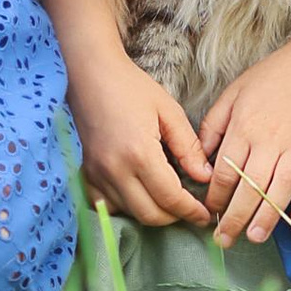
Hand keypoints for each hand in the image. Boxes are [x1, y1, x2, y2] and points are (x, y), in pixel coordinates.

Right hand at [70, 50, 213, 228]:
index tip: (205, 215)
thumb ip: (188, 147)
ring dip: (151, 212)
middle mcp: (115, 170)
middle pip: (150, 215)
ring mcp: (96, 174)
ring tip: (167, 199)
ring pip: (128, 213)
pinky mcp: (85, 173)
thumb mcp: (168, 111)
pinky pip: (105, 205)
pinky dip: (124, 207)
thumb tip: (204, 177)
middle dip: (174, 216)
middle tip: (190, 209)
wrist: (90, 74)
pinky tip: (137, 193)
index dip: (191, 211)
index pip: (170, 198)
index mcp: (140, 153)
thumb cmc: (131, 86)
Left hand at [198, 38, 290, 246]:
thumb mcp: (233, 93)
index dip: (214, 196)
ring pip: (280, 189)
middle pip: (250, 187)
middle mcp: (269, 141)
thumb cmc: (271, 76)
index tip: (208, 212)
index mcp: (244, 127)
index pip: (224, 172)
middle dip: (235, 217)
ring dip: (268, 216)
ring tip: (255, 237)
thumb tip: (200, 158)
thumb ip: (214, 125)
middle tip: (225, 240)